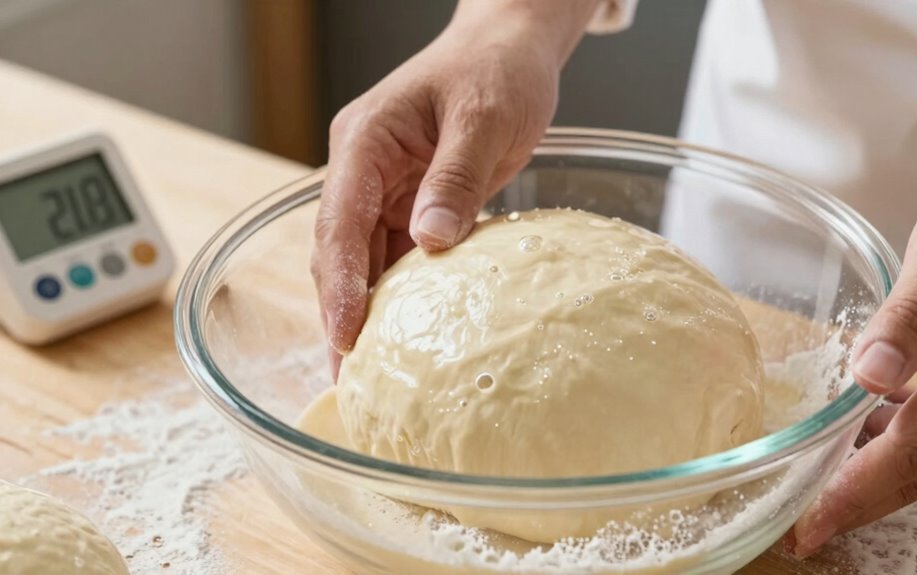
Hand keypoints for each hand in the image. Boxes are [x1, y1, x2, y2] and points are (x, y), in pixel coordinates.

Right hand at [311, 2, 599, 376]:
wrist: (511, 50)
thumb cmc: (496, 70)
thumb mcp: (483, 118)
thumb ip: (457, 177)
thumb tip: (431, 243)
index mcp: (365, 142)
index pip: (339, 222)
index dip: (338, 284)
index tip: (345, 335)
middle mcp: (363, 171)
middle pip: (339, 252)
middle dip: (341, 313)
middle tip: (350, 379)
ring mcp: (383, 190)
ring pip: (364, 261)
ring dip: (366, 313)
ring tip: (371, 375)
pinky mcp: (410, 205)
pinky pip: (397, 257)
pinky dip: (399, 297)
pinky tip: (407, 337)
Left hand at [789, 145, 916, 556]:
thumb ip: (912, 314)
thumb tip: (869, 377)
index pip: (911, 452)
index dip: (855, 495)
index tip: (807, 528)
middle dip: (860, 503)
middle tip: (803, 528)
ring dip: (879, 476)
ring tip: (819, 486)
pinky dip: (903, 443)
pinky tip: (865, 433)